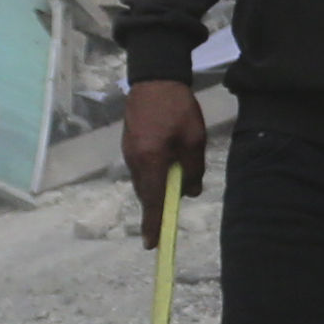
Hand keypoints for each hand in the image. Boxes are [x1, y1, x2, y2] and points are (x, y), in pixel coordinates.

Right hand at [122, 76, 211, 244]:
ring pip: (144, 182)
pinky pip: (141, 169)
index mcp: (150, 161)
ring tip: (174, 188)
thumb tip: (191, 191)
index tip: (152, 245)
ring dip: (157, 190)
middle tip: (166, 223)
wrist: (155, 78)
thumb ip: (193, 168)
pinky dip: (153, 176)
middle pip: (146, 194)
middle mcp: (134, 161)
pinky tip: (167, 170)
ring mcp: (129, 152)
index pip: (153, 201)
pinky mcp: (130, 144)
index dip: (154, 223)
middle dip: (157, 208)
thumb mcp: (194, 139)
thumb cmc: (177, 108)